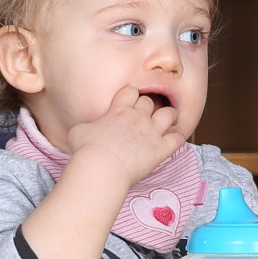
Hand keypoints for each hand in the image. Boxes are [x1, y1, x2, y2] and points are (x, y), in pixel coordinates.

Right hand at [65, 87, 184, 186]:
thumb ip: (88, 125)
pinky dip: (177, 138)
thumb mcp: (79, 130)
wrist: (101, 166)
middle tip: (142, 117)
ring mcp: (152, 132)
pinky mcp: (161, 148)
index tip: (127, 104)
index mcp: (119, 110)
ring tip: (164, 124)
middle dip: (146, 107)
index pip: (130, 92)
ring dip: (168, 117)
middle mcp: (138, 117)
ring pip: (169, 114)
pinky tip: (172, 141)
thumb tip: (87, 128)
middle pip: (149, 102)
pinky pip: (178, 138)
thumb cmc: (85, 149)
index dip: (130, 96)